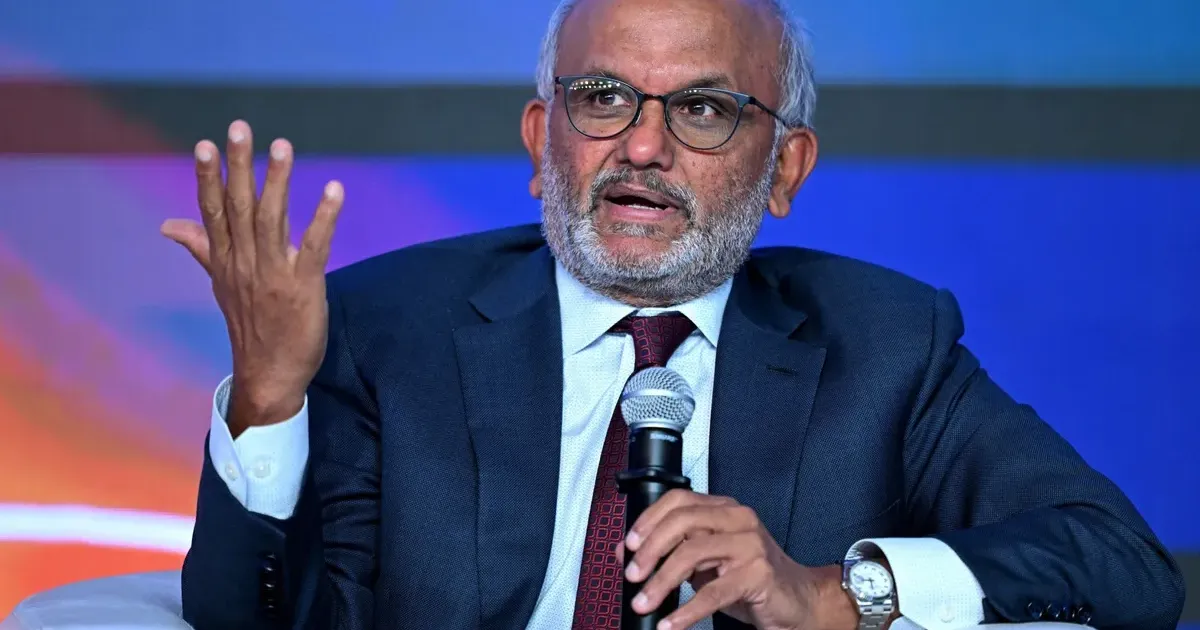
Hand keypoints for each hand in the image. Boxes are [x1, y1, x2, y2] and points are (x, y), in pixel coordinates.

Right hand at [160, 120, 343, 434]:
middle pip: (239, 207)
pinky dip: (323, 217)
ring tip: (281, 146)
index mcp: (225, 260)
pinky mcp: (303, 287)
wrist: (269, 375)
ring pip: (271, 219)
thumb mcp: (221, 284)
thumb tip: (167, 224)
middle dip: (238, 166)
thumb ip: (201, 247)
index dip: (208, 177)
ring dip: (276, 181)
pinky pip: (314, 247)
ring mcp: (272, 274)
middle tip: (240, 128)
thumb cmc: (251, 326)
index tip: (205, 144)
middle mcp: (244, 263)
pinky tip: (333, 190)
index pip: (213, 211)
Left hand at [623, 490, 856, 629]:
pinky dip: (686, 611)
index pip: (678, 500)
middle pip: (682, 522)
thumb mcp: (708, 560)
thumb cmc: (751, 579)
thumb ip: (674, 552)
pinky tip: (670, 623)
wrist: (798, 600)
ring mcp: (749, 544)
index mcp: (723, 509)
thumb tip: (630, 554)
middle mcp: (738, 519)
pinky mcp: (758, 574)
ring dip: (661, 582)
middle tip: (633, 574)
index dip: (648, 520)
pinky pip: (713, 592)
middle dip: (650, 549)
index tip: (628, 545)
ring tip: (644, 602)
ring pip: (693, 554)